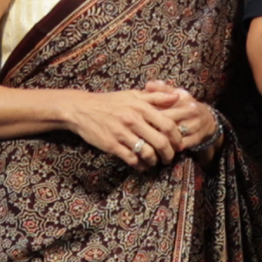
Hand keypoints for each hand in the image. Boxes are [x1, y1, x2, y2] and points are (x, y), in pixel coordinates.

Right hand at [62, 86, 186, 168]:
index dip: (177, 137)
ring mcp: (122, 134)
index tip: (179, 144)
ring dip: (155, 161)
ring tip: (156, 162)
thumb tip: (178, 97)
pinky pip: (132, 159)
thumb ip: (156, 97)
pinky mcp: (111, 145)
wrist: (81, 109)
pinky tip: (142, 165)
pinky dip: (140, 165)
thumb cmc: (110, 102)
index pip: (168, 124)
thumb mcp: (133, 95)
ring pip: (147, 153)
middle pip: (160, 142)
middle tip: (170, 157)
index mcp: (141, 107)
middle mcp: (133, 120)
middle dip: (169, 153)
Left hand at [143, 81, 218, 152]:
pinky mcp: (196, 139)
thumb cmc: (186, 106)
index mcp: (184, 99)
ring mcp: (195, 126)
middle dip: (152, 127)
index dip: (148, 113)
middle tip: (137, 132)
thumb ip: (162, 90)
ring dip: (159, 139)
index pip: (163, 106)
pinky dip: (167, 148)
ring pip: (173, 135)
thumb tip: (147, 85)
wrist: (208, 120)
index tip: (136, 118)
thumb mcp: (177, 94)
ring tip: (145, 142)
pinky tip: (156, 149)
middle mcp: (191, 111)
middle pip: (167, 121)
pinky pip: (179, 146)